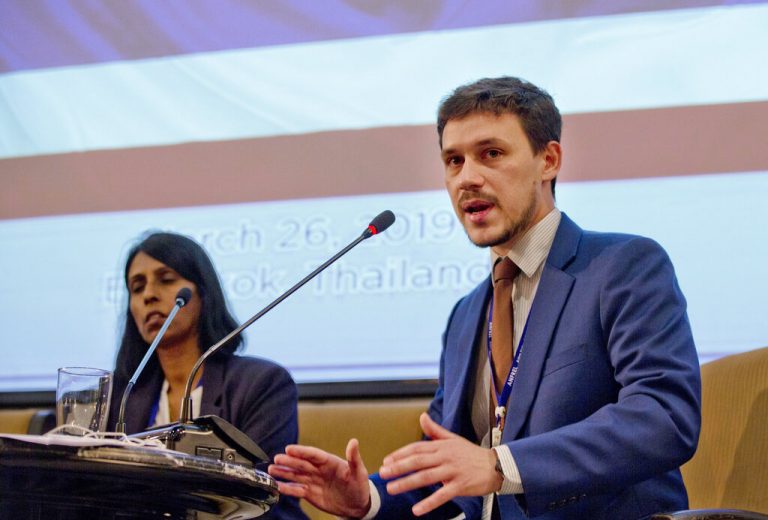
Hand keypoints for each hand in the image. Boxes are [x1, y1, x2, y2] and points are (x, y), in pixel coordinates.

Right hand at [268, 439, 370, 517]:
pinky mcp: (310, 493)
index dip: (301, 451)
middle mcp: (319, 470)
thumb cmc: (359, 486)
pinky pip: (296, 490)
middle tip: (277, 458)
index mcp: (329, 461)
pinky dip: (287, 488)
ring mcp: (313, 481)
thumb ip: (354, 458)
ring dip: (284, 472)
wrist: (357, 505)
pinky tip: (277, 486)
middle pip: (302, 464)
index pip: (313, 454)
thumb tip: (354, 441)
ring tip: (272, 469)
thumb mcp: (359, 472)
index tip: (289, 448)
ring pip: (296, 475)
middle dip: (289, 461)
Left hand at [379, 413, 501, 515]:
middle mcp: (445, 457)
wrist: (496, 466)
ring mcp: (453, 471)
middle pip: (418, 461)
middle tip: (383, 473)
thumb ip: (435, 430)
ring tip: (392, 489)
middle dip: (398, 467)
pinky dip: (429, 503)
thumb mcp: (453, 439)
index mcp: (442, 446)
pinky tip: (417, 510)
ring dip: (407, 483)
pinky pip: (442, 495)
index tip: (386, 461)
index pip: (416, 448)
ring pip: (426, 477)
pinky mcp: (460, 485)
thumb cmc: (471, 454)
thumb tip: (422, 417)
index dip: (400, 454)